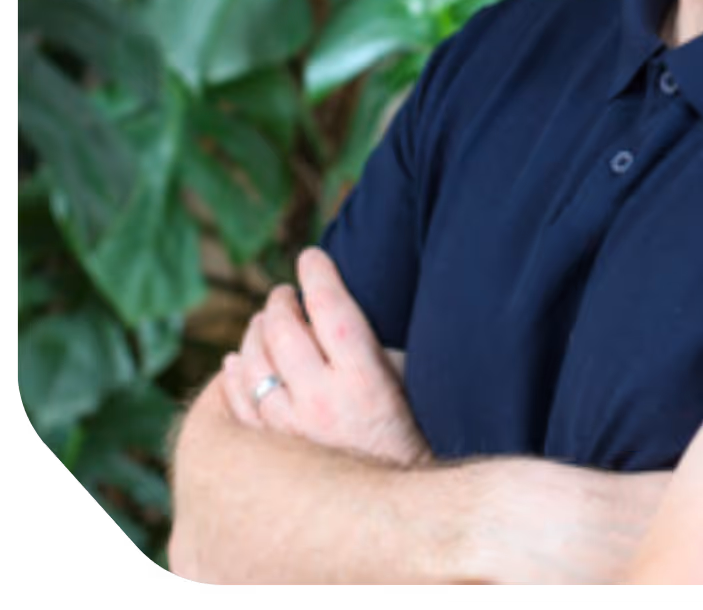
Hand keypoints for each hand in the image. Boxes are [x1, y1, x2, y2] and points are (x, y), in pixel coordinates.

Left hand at [222, 247, 431, 468]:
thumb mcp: (403, 384)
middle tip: (284, 292)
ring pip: (254, 364)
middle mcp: (323, 401)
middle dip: (281, 301)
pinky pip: (237, 404)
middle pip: (286, 331)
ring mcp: (289, 431)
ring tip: (264, 320)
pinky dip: (231, 376)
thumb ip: (374, 347)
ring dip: (255, 332)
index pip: (332, 308)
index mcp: (365, 378)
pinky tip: (234, 361)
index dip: (318, 275)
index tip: (311, 256)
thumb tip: (338, 312)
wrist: (390, 514)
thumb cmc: (405, 438)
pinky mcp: (268, 456)